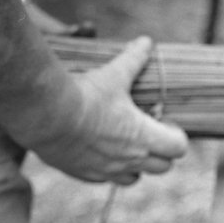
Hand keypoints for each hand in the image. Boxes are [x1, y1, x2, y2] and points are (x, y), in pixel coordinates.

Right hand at [36, 36, 188, 185]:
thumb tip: (147, 42)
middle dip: (161, 152)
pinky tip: (98, 151)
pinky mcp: (86, 175)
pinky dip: (108, 169)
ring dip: (136, 165)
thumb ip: (133, 59)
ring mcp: (109, 171)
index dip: (176, 135)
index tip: (165, 122)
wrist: (45, 115)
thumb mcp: (113, 74)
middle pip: (163, 167)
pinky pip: (106, 180)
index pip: (178, 148)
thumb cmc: (84, 94)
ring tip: (124, 144)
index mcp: (143, 136)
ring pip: (135, 179)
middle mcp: (130, 160)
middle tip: (148, 133)